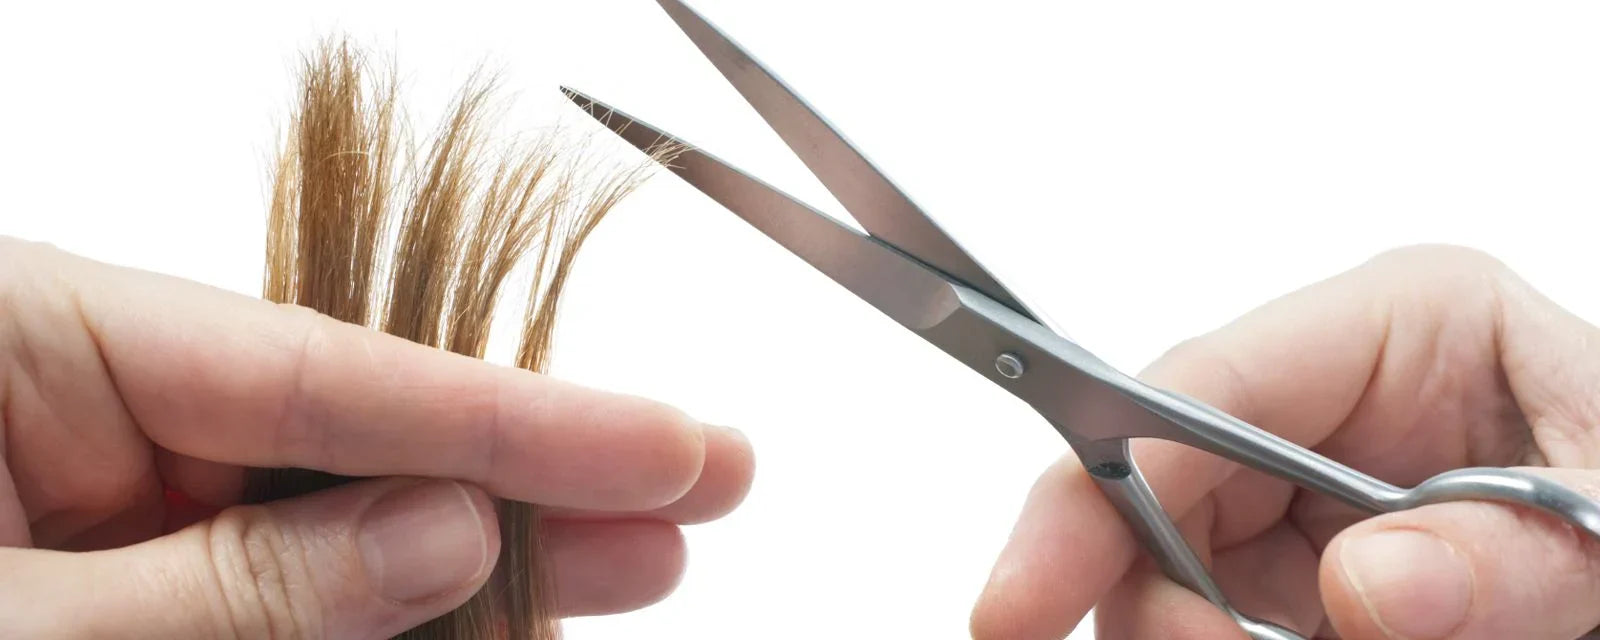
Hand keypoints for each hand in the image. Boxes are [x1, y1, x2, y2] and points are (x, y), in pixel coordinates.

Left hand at [0, 237, 753, 637]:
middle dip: (536, 475)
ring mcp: (102, 499)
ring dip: (485, 564)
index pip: (326, 370)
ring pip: (337, 526)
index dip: (516, 417)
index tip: (663, 446)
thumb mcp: (23, 623)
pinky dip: (388, 621)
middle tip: (696, 489)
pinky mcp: (124, 584)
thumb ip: (233, 585)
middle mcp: (77, 407)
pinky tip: (499, 618)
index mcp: (26, 339)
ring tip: (637, 568)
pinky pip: (285, 590)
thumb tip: (442, 534)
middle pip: (357, 435)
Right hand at [971, 246, 1599, 639]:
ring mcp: (1324, 500)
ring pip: (1182, 574)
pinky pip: (1233, 622)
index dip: (1095, 484)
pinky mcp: (1325, 580)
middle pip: (1163, 493)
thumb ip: (1513, 548)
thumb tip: (1368, 584)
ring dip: (1193, 632)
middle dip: (1144, 592)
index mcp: (1403, 328)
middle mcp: (1338, 409)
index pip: (1201, 389)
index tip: (1027, 588)